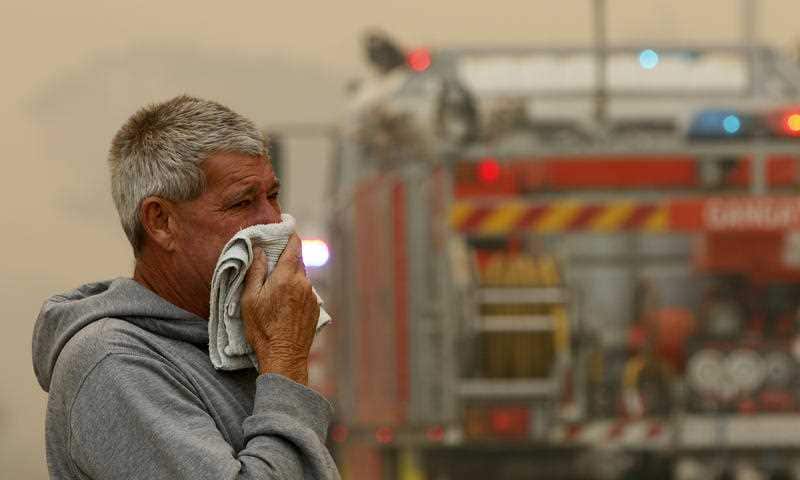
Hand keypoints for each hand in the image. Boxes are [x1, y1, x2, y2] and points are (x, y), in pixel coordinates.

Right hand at [241, 234, 318, 383]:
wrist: (284, 356)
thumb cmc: (262, 329)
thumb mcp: (250, 299)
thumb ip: (256, 271)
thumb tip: (261, 250)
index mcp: (287, 277)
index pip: (294, 246)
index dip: (290, 234)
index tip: (285, 226)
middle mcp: (304, 283)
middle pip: (298, 261)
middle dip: (286, 257)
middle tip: (272, 260)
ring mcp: (312, 296)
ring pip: (302, 277)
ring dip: (290, 277)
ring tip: (275, 288)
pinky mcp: (315, 308)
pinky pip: (305, 292)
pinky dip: (296, 290)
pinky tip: (284, 303)